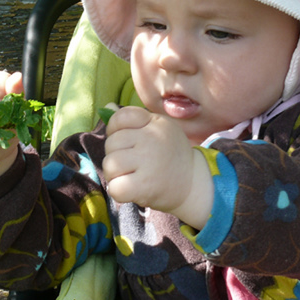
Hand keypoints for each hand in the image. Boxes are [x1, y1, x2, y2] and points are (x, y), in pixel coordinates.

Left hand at [103, 107, 213, 228]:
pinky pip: (114, 187)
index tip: (128, 141)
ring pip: (109, 165)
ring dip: (115, 174)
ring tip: (131, 176)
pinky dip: (118, 191)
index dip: (115, 130)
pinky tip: (131, 189)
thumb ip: (132, 120)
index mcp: (155, 123)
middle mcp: (152, 139)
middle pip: (111, 143)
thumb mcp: (157, 129)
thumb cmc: (169, 156)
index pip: (121, 117)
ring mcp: (148, 162)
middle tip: (133, 163)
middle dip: (116, 154)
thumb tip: (106, 107)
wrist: (193, 185)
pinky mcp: (144, 186)